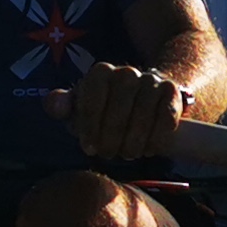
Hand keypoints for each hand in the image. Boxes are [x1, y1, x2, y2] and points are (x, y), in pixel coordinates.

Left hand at [48, 59, 182, 159]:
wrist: (146, 99)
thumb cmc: (106, 109)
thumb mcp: (82, 108)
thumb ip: (63, 106)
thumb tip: (54, 105)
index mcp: (100, 72)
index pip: (91, 100)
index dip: (88, 128)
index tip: (88, 148)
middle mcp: (126, 71)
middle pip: (117, 110)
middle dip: (111, 138)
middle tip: (108, 155)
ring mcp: (151, 80)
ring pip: (142, 115)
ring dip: (134, 141)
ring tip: (127, 153)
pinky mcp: (172, 92)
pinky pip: (165, 118)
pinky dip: (156, 138)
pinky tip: (149, 148)